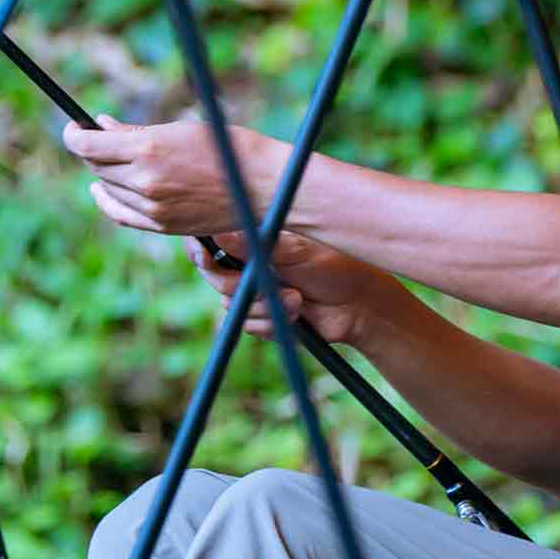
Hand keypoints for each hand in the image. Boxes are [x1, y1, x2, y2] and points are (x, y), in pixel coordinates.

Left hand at [67, 115, 285, 239]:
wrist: (261, 185)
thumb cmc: (225, 147)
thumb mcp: (178, 129)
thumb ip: (135, 133)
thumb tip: (100, 126)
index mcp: (148, 150)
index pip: (89, 145)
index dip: (74, 136)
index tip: (73, 129)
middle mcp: (144, 181)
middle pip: (97, 166)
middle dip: (93, 150)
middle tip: (96, 138)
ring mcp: (152, 207)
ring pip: (107, 189)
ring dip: (103, 173)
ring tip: (107, 159)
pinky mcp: (161, 226)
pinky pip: (121, 214)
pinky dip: (108, 200)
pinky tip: (103, 190)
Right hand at [186, 228, 403, 346]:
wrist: (359, 306)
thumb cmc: (334, 267)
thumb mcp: (295, 251)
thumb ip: (256, 245)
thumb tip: (219, 232)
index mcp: (254, 240)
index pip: (211, 242)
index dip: (200, 250)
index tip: (203, 256)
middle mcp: (249, 266)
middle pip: (214, 277)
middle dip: (238, 284)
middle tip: (270, 284)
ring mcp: (254, 294)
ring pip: (230, 306)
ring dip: (263, 307)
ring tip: (298, 300)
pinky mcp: (262, 320)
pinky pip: (248, 327)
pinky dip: (270, 324)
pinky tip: (297, 317)